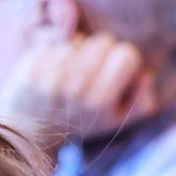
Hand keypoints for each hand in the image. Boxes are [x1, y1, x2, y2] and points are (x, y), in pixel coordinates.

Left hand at [0, 31, 155, 146]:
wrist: (31, 135)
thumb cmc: (81, 122)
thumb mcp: (117, 121)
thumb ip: (142, 102)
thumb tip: (145, 76)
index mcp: (100, 102)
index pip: (126, 53)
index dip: (122, 58)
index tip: (112, 70)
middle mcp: (76, 89)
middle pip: (103, 41)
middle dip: (100, 52)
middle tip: (90, 69)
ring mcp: (50, 79)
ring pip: (77, 40)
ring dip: (76, 50)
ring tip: (69, 72)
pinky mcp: (30, 71)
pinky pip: (53, 43)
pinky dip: (54, 51)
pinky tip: (50, 70)